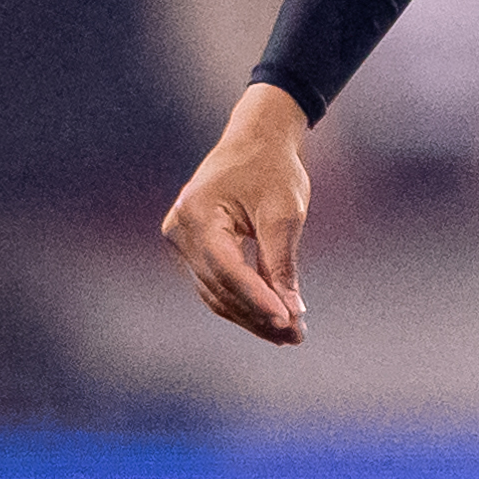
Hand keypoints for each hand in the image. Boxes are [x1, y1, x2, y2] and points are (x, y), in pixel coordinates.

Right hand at [162, 83, 312, 342]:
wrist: (255, 141)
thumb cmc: (272, 169)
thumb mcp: (284, 213)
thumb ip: (282, 263)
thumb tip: (292, 312)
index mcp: (197, 213)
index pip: (227, 269)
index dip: (258, 299)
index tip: (289, 321)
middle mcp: (180, 230)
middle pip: (220, 287)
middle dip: (259, 315)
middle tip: (298, 337)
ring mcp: (181, 241)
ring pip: (216, 293)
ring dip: (252, 316)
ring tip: (292, 335)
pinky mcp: (192, 250)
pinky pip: (216, 284)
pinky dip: (244, 302)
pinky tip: (274, 320)